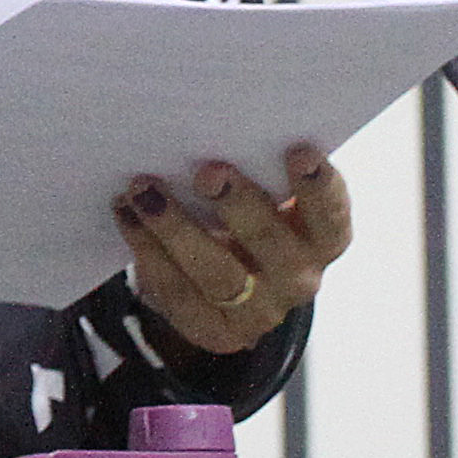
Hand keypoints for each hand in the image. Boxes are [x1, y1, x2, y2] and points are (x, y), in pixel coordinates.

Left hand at [116, 145, 352, 356]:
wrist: (229, 285)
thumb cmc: (250, 217)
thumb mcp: (267, 197)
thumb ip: (257, 170)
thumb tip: (217, 125)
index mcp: (322, 240)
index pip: (330, 217)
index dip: (318, 187)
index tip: (299, 151)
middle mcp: (299, 278)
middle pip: (272, 245)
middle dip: (239, 206)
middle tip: (208, 170)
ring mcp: (259, 312)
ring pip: (218, 275)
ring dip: (176, 229)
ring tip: (144, 191)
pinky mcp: (216, 332)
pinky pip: (178, 293)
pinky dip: (147, 251)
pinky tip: (127, 215)